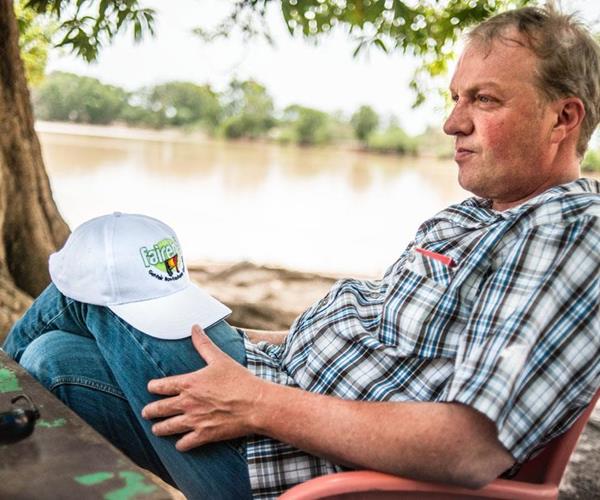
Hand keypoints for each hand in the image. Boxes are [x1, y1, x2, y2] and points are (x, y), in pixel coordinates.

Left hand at [141, 324, 265, 450]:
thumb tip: (194, 327)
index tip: (152, 387)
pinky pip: (185, 444)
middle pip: (159, 409)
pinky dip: (181, 444)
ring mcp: (194, 421)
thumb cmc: (239, 380)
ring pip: (167, 428)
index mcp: (188, 383)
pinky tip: (180, 443)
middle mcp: (187, 403)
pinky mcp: (204, 435)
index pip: (160, 386)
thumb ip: (203, 344)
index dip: (153, 387)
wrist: (256, 404)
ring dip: (160, 429)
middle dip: (150, 411)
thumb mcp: (219, 358)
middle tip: (146, 413)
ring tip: (157, 429)